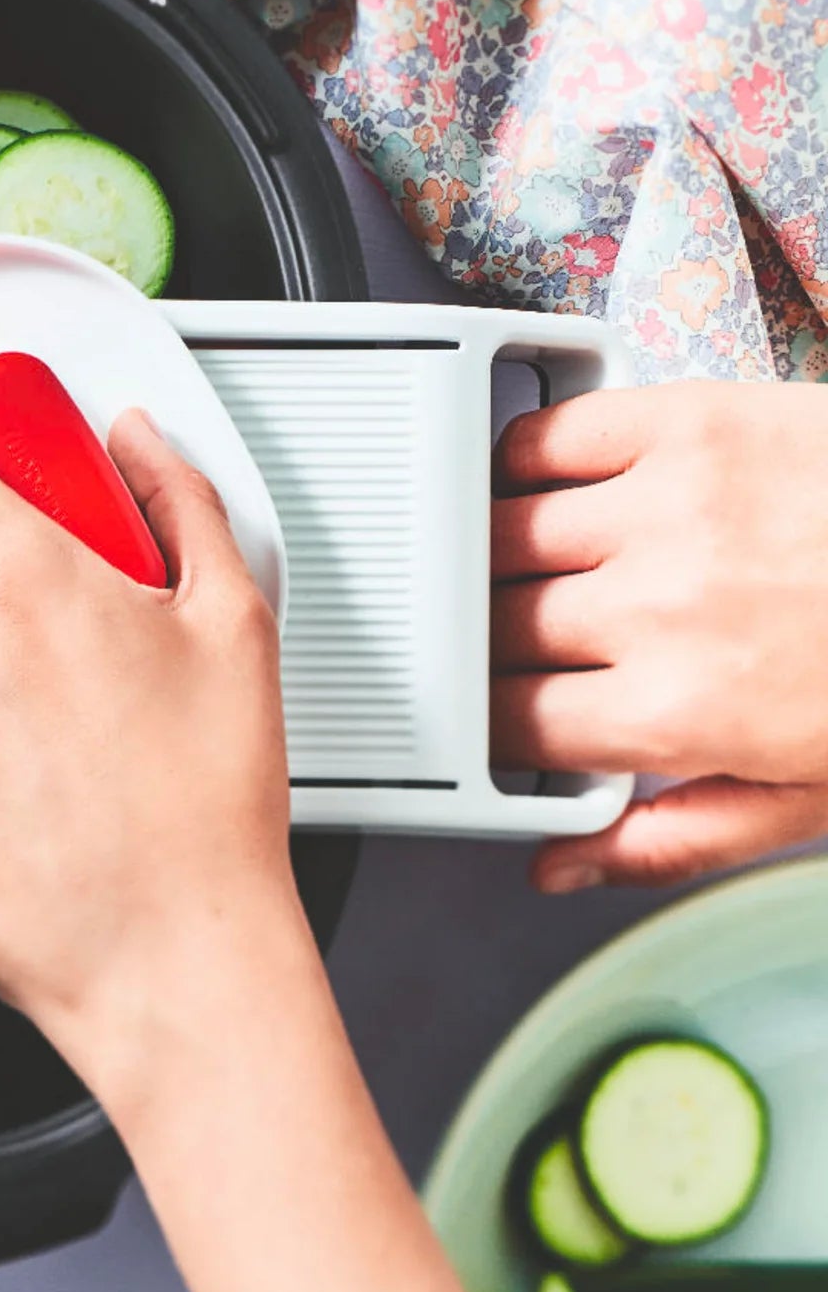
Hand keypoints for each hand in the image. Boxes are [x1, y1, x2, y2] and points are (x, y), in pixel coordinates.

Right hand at [492, 379, 827, 891]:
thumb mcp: (807, 798)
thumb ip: (672, 837)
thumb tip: (561, 867)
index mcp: (681, 714)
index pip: (510, 724)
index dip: (495, 726)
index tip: (513, 716)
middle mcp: (659, 610)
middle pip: (496, 628)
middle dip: (498, 646)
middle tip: (535, 646)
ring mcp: (669, 508)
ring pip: (505, 532)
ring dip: (501, 557)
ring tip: (541, 568)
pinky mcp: (690, 423)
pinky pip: (551, 436)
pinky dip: (525, 459)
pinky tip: (547, 486)